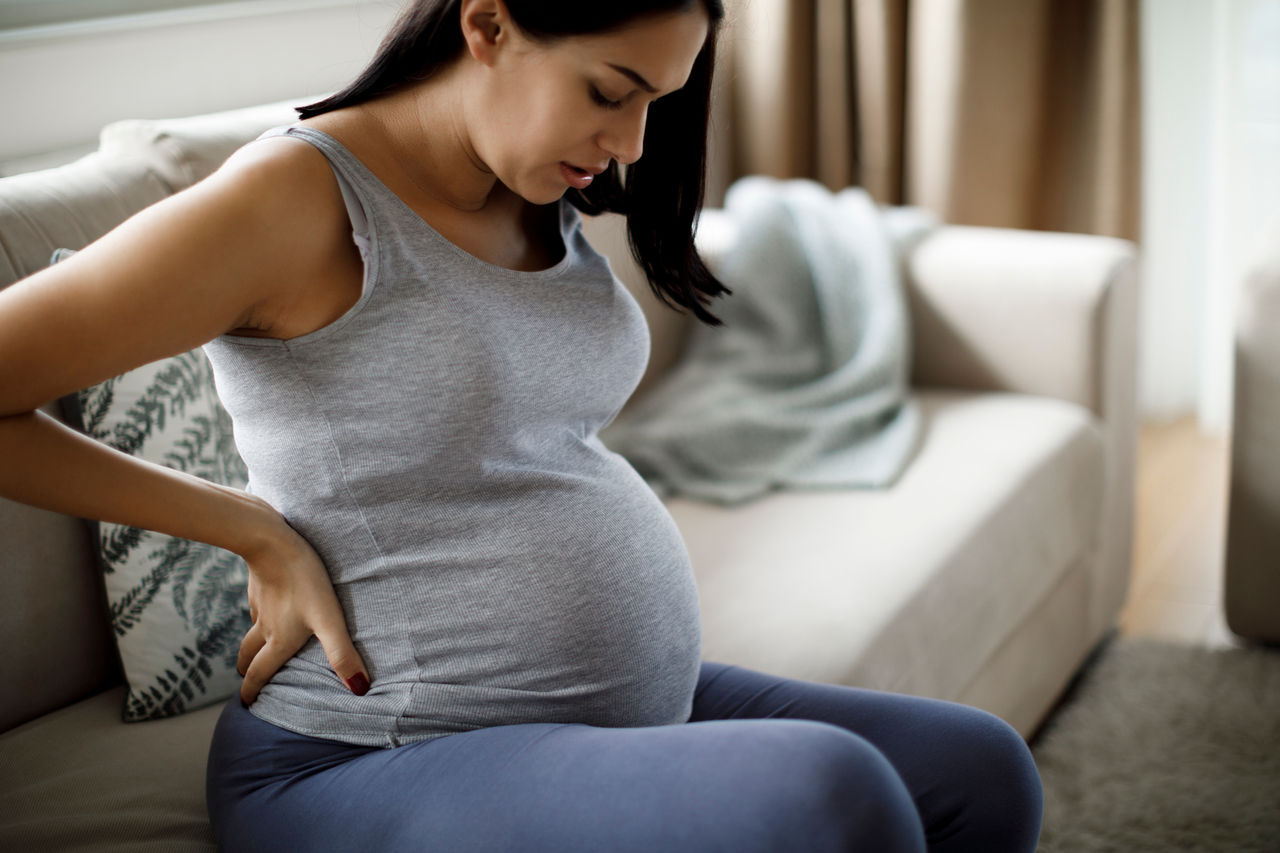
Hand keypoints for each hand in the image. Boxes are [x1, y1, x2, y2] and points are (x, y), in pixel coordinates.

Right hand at [234, 501, 369, 704]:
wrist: (271, 540)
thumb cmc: (304, 581)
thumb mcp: (329, 619)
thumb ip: (342, 654)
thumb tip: (359, 690)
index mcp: (278, 640)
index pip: (260, 673)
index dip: (252, 691)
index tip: (246, 705)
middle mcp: (264, 626)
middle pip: (248, 655)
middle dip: (247, 670)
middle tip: (247, 679)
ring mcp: (259, 604)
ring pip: (251, 630)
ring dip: (250, 644)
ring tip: (256, 648)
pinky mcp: (259, 584)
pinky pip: (257, 607)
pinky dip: (259, 615)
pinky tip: (271, 607)